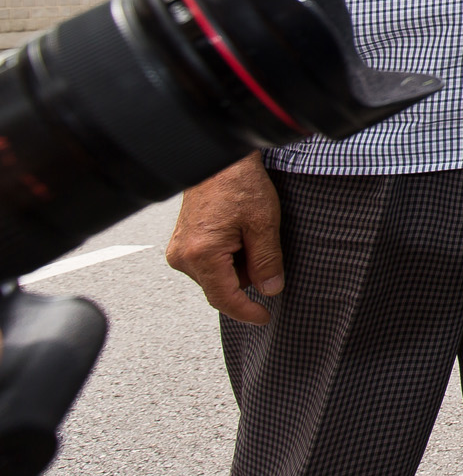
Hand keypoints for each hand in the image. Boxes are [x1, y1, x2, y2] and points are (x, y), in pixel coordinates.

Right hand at [164, 153, 284, 324]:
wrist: (218, 159)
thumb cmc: (239, 183)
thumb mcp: (264, 223)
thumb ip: (267, 261)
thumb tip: (270, 289)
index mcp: (201, 254)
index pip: (225, 298)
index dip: (247, 312)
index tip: (264, 317)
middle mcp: (182, 256)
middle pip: (221, 287)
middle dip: (247, 277)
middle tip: (262, 246)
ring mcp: (178, 249)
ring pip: (216, 275)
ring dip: (237, 265)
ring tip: (248, 232)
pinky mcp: (181, 242)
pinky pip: (208, 263)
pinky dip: (227, 256)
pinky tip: (237, 233)